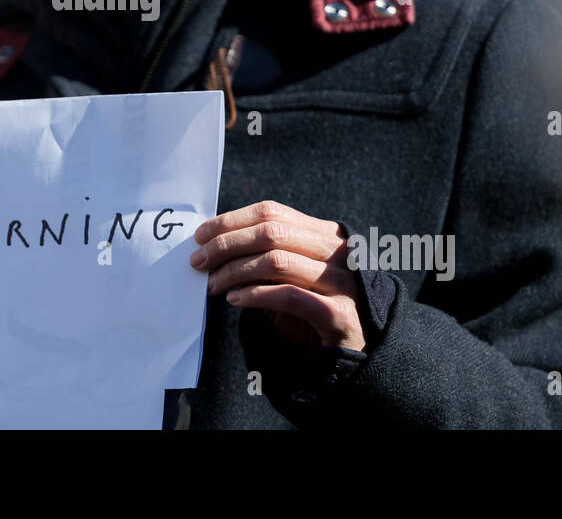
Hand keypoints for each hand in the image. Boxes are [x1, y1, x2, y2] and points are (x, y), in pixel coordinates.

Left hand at [191, 200, 365, 352]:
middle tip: (198, 261)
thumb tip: (214, 248)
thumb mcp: (297, 273)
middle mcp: (335, 251)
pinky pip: (289, 296)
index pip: (272, 212)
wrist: (363, 348)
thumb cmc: (319, 306)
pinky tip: (234, 300)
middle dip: (226, 245)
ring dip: (234, 272)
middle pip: (271, 233)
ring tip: (212, 284)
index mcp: (324, 233)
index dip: (232, 220)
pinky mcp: (338, 313)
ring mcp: (340, 281)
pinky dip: (255, 295)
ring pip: (276, 261)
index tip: (201, 235)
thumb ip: (267, 255)